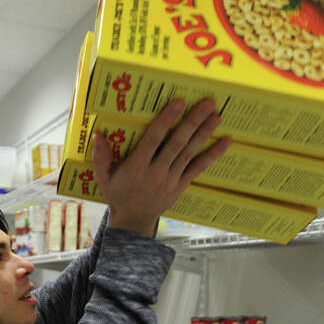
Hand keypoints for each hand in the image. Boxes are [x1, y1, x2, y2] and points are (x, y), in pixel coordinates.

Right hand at [94, 99, 231, 235]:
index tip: (178, 103)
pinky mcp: (181, 185)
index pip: (154, 139)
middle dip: (193, 121)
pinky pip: (198, 168)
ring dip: (204, 133)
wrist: (134, 221)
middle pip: (177, 142)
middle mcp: (156, 171)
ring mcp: (171, 179)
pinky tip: (226, 142)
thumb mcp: (103, 178)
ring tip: (217, 116)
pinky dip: (213, 154)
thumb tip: (97, 135)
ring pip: (190, 152)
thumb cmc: (118, 194)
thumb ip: (100, 157)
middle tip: (207, 103)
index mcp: (137, 166)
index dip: (166, 120)